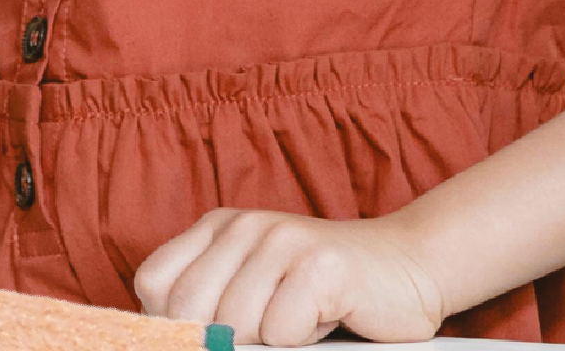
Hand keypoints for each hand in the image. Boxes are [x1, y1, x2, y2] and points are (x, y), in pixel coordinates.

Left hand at [134, 207, 446, 346]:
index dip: (173, 326)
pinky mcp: (321, 266)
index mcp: (217, 227)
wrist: (409, 267)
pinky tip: (327, 316)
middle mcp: (243, 226)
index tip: (210, 338)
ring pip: (236, 325)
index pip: (155, 285)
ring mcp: (282, 241)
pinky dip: (303, 340)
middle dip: (223, 339)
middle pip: (190, 310)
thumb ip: (210, 305)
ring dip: (271, 340)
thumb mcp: (253, 288)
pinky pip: (281, 331)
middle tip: (267, 333)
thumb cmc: (324, 292)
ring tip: (301, 319)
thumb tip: (172, 343)